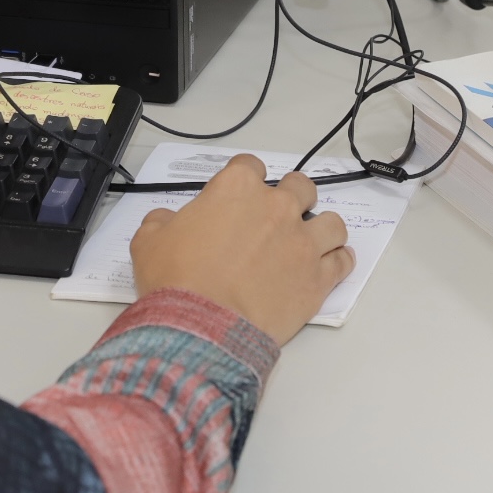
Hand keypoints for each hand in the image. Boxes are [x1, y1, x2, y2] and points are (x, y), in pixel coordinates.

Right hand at [128, 155, 354, 343]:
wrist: (203, 326)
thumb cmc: (176, 278)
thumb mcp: (149, 240)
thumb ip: (162, 221)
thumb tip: (165, 222)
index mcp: (237, 189)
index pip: (250, 166)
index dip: (244, 180)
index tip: (239, 197)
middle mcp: (277, 207)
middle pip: (301, 186)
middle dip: (292, 197)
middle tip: (277, 219)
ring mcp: (303, 242)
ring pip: (332, 223)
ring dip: (321, 229)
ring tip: (309, 243)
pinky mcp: (319, 278)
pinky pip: (343, 261)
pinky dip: (338, 261)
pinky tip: (329, 266)